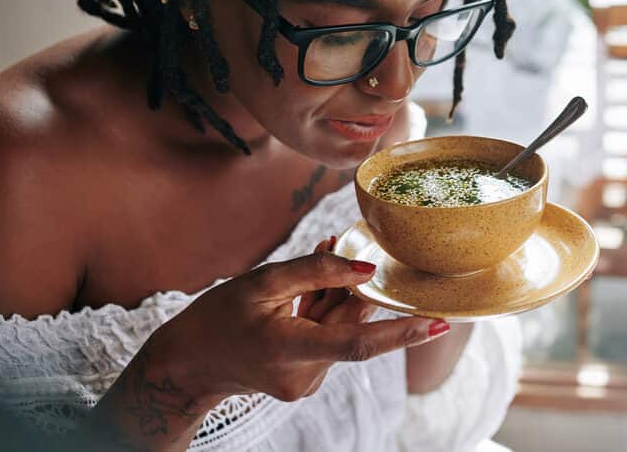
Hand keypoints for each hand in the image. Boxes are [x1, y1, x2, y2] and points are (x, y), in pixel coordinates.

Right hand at [144, 241, 448, 404]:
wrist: (187, 364)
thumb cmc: (218, 318)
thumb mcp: (262, 283)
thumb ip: (317, 272)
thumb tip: (366, 268)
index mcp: (291, 351)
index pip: (359, 343)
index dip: (401, 331)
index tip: (439, 323)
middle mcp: (305, 375)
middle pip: (349, 325)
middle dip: (355, 288)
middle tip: (348, 246)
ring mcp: (306, 381)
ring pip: (339, 328)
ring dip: (336, 295)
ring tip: (322, 252)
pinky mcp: (305, 377)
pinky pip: (327, 335)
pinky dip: (323, 309)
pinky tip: (310, 284)